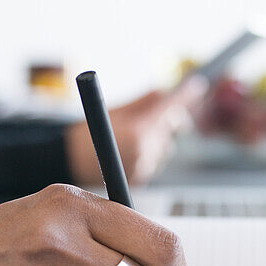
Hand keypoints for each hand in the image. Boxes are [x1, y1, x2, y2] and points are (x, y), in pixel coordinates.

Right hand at [65, 77, 207, 187]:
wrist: (67, 161)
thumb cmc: (86, 133)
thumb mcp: (115, 111)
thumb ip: (144, 102)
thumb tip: (166, 92)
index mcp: (138, 133)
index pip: (169, 110)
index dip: (185, 96)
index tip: (197, 85)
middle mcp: (145, 154)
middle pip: (171, 130)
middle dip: (165, 119)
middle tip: (152, 111)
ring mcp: (144, 169)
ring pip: (164, 146)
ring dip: (155, 137)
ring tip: (129, 134)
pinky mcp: (140, 180)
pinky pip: (153, 160)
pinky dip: (147, 151)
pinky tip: (127, 149)